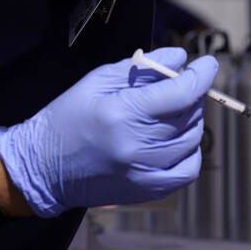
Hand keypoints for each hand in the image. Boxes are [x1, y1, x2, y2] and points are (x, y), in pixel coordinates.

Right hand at [0, 47, 216, 216]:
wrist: (42, 167)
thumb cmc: (68, 117)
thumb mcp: (98, 80)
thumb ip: (144, 67)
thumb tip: (181, 57)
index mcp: (121, 113)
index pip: (181, 93)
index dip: (202, 75)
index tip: (207, 63)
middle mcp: (135, 146)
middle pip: (189, 115)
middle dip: (193, 94)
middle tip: (180, 85)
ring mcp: (142, 173)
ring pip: (192, 140)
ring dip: (192, 120)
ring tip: (174, 111)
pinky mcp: (145, 191)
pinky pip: (187, 169)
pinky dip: (190, 151)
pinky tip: (177, 139)